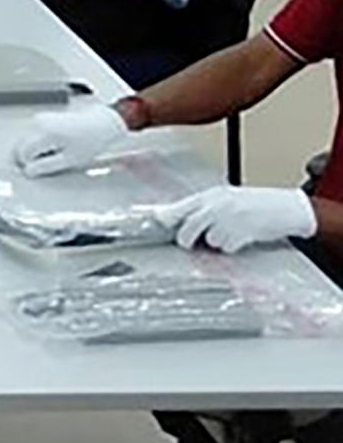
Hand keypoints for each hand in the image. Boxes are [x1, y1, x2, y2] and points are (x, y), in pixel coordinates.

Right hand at [12, 103, 129, 176]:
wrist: (104, 123)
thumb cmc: (92, 140)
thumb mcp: (69, 160)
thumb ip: (45, 166)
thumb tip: (29, 171)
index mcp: (43, 133)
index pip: (22, 153)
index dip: (29, 166)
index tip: (38, 171)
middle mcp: (38, 123)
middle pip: (20, 146)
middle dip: (29, 158)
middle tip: (48, 165)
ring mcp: (40, 118)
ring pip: (26, 140)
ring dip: (34, 150)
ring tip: (57, 153)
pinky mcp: (44, 117)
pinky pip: (33, 134)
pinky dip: (39, 143)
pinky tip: (56, 145)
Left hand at [160, 186, 317, 253]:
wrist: (287, 207)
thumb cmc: (254, 203)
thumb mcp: (225, 198)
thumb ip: (201, 208)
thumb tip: (169, 217)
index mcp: (211, 195)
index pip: (179, 207)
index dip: (165, 217)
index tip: (155, 224)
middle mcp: (217, 206)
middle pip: (187, 228)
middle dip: (187, 238)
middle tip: (190, 242)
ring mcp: (229, 219)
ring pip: (209, 240)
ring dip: (216, 242)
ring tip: (229, 233)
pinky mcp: (243, 233)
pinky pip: (227, 247)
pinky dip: (231, 247)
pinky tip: (241, 237)